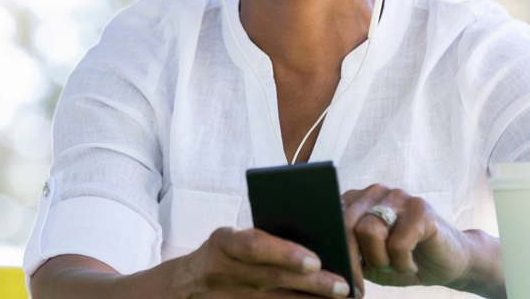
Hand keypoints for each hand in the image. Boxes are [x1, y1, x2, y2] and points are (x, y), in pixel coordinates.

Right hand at [173, 226, 353, 297]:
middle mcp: (225, 271)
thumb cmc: (222, 254)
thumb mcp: (231, 238)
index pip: (254, 246)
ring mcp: (231, 296)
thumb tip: (315, 239)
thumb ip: (263, 239)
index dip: (284, 253)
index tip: (315, 260)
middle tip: (342, 285)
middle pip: (272, 279)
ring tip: (341, 298)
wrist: (187, 285)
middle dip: (310, 284)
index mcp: (224, 242)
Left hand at [343, 185, 486, 292]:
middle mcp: (376, 191)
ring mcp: (399, 196)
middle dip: (353, 261)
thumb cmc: (404, 260)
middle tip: (361, 287)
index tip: (338, 279)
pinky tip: (412, 264)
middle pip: (347, 224)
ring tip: (395, 265)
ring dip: (381, 261)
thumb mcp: (369, 261)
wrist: (451, 262)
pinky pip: (397, 243)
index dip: (334, 251)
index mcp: (358, 200)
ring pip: (369, 231)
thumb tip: (327, 262)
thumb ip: (349, 254)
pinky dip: (402, 263)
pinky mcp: (420, 208)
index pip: (332, 220)